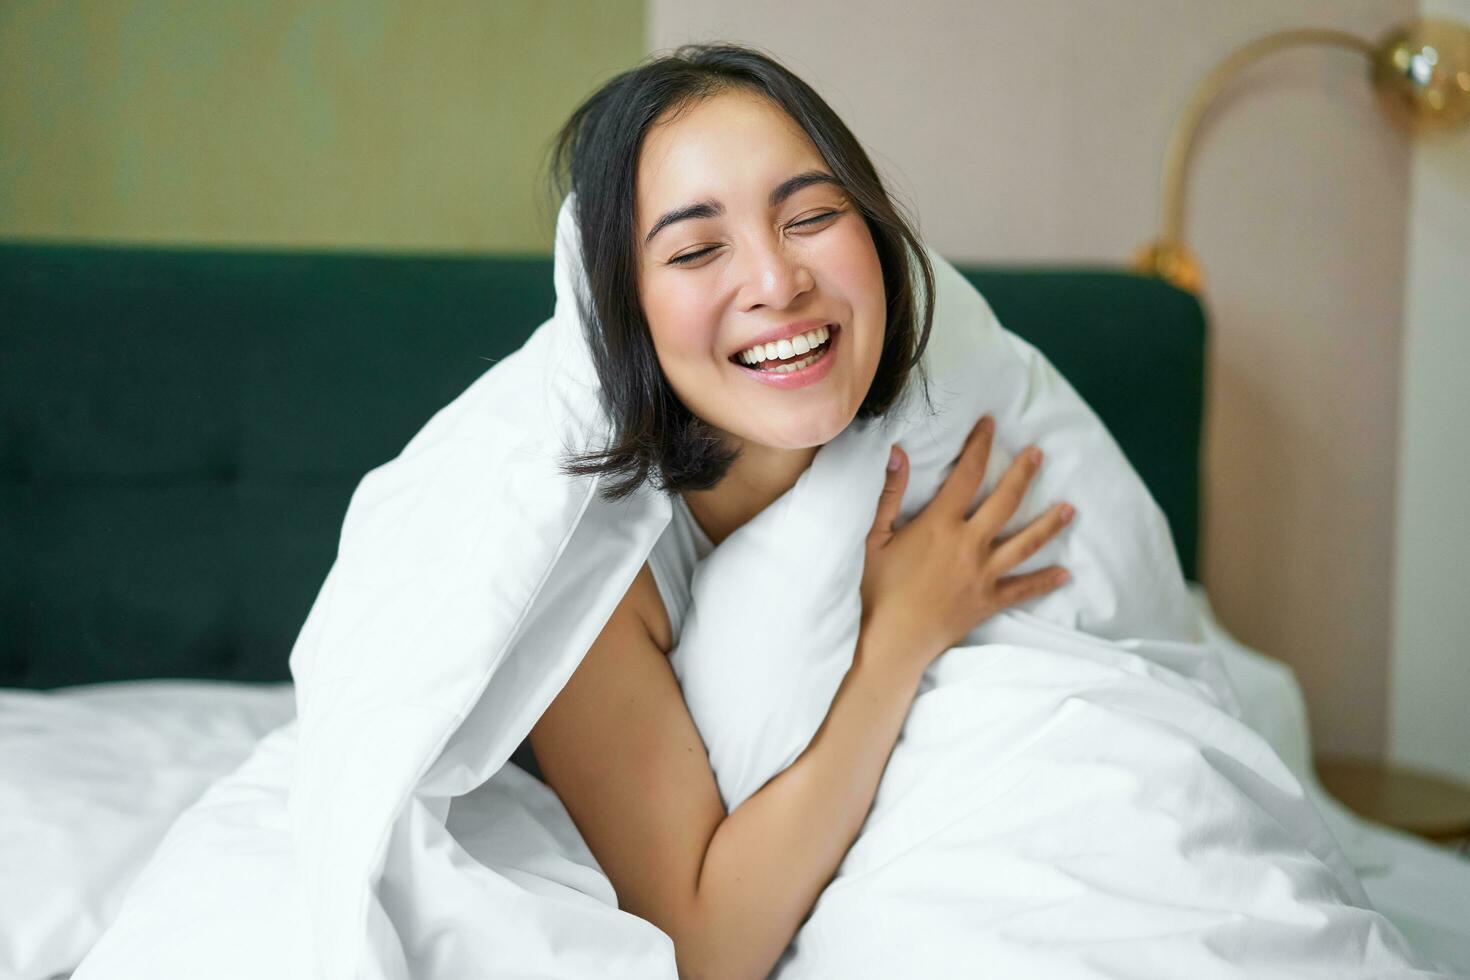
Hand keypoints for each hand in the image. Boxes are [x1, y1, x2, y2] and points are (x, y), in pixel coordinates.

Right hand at [859, 414, 1074, 670]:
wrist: (891, 641)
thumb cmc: (876, 589)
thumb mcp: (873, 538)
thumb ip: (888, 495)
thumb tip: (898, 453)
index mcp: (939, 525)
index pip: (965, 476)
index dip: (979, 446)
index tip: (990, 425)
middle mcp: (968, 545)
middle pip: (1005, 502)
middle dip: (1024, 474)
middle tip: (1040, 454)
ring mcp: (983, 574)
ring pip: (1025, 543)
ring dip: (1050, 524)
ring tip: (1070, 508)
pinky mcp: (988, 601)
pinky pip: (1023, 589)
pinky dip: (1045, 581)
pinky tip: (1065, 573)